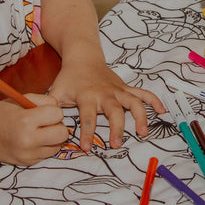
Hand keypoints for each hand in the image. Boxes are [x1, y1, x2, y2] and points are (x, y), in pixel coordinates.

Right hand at [0, 94, 68, 164]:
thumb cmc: (4, 112)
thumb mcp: (23, 98)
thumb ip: (44, 101)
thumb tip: (60, 109)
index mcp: (26, 120)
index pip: (58, 114)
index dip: (54, 111)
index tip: (45, 111)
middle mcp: (28, 140)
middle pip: (63, 134)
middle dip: (58, 126)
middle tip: (47, 123)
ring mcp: (28, 154)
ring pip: (58, 146)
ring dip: (53, 138)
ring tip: (39, 131)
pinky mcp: (28, 163)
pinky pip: (48, 154)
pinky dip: (45, 147)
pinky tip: (33, 140)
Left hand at [48, 60, 164, 151]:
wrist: (83, 58)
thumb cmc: (69, 78)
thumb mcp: (56, 91)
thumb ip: (49, 107)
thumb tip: (41, 123)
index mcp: (87, 96)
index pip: (87, 115)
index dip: (86, 131)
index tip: (86, 147)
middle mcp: (105, 93)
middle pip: (114, 110)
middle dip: (116, 127)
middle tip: (116, 144)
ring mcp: (118, 90)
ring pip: (133, 101)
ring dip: (140, 116)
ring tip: (143, 132)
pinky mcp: (125, 88)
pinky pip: (142, 93)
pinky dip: (153, 100)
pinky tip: (162, 110)